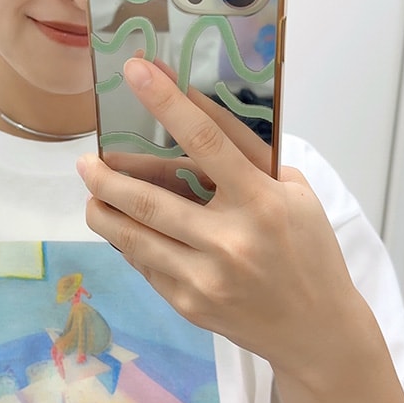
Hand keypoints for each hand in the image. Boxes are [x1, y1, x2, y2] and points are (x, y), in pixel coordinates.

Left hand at [77, 56, 362, 377]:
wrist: (318, 332)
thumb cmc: (309, 250)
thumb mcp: (291, 190)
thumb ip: (245, 153)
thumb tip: (193, 108)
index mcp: (261, 202)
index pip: (206, 140)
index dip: (166, 101)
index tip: (135, 70)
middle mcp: (229, 241)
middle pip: (147, 199)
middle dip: (106, 175)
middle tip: (85, 159)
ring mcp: (204, 278)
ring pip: (133, 236)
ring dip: (102, 209)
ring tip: (91, 190)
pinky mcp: (189, 305)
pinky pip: (144, 263)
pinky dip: (126, 240)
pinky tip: (119, 225)